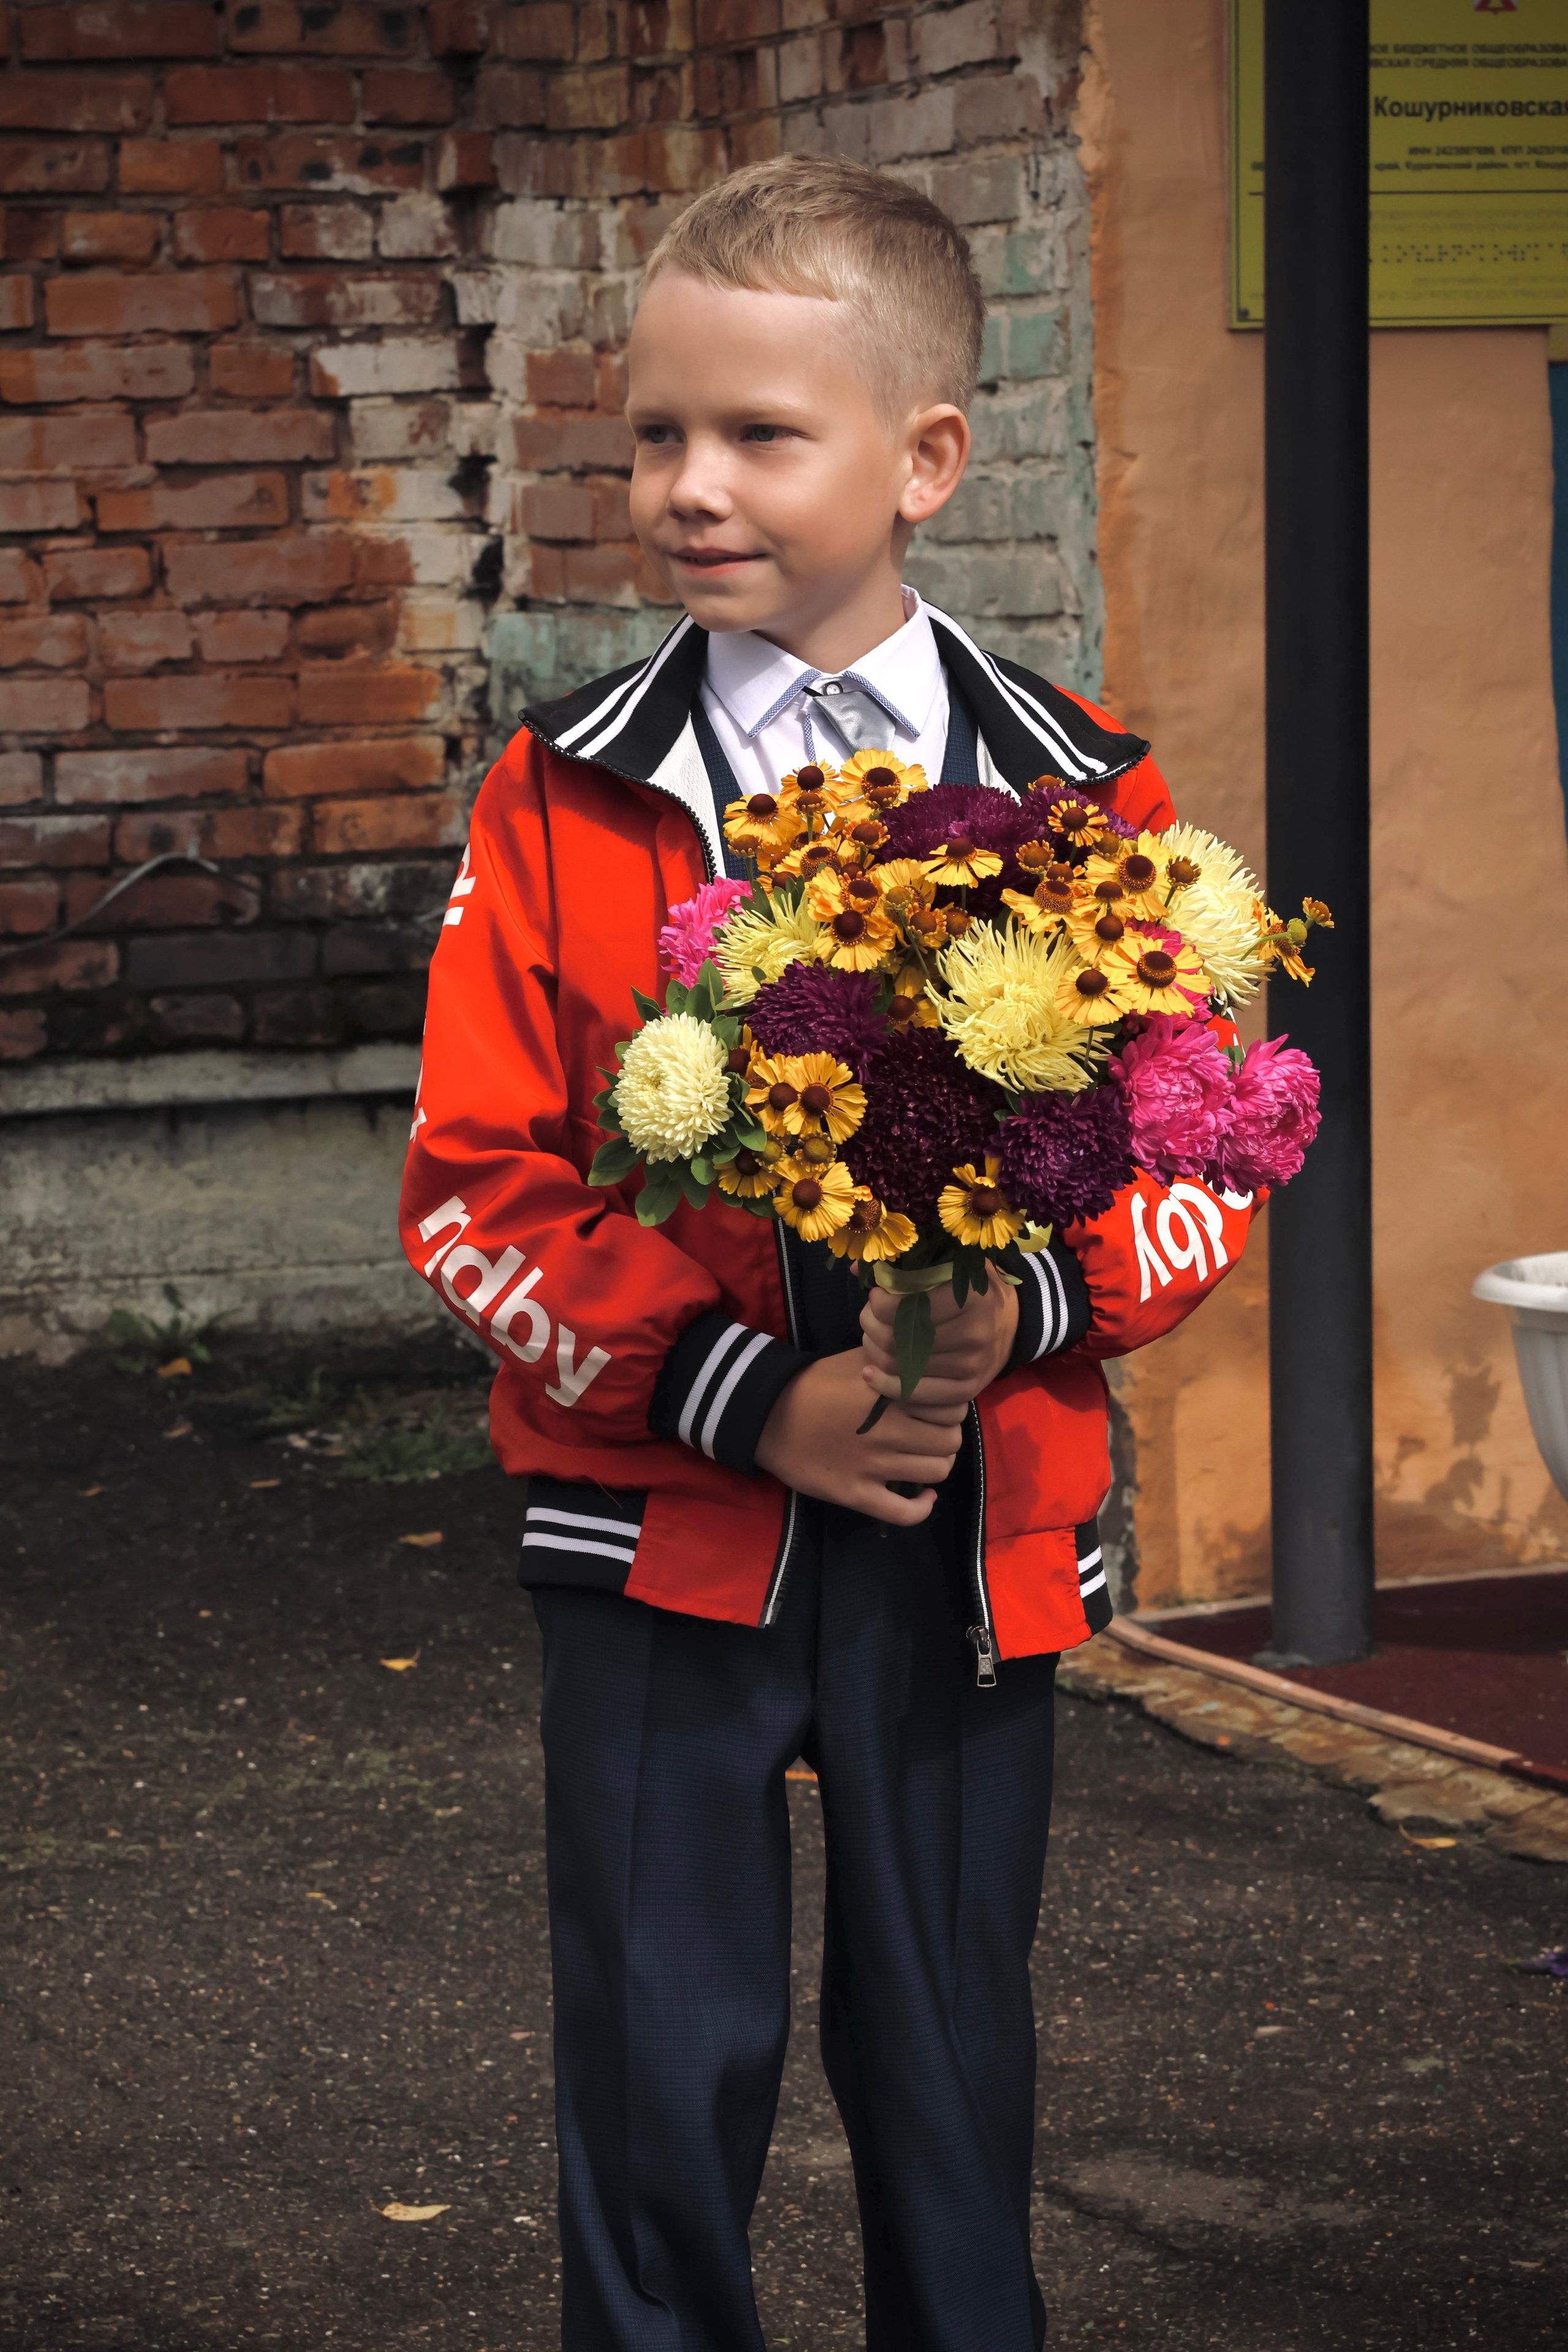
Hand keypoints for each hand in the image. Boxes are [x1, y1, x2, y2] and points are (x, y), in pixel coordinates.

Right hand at [754, 1348, 964, 1526]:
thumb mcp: (859, 1358)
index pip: (951, 1407)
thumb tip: (929, 1356)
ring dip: (936, 1465)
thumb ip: (896, 1357)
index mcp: (891, 1395)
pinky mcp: (856, 1494)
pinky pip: (905, 1513)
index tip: (938, 1409)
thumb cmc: (815, 1383)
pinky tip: (923, 1495)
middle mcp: (887, 1430)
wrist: (768, 1415)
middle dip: (946, 1437)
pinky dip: (923, 1507)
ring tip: (923, 1458)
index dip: (950, 1409)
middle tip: (932, 1433)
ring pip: (936, 1472)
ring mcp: (872, 1465)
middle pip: (949, 1442)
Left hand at [859, 1275, 1017, 1419]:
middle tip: (867, 1316)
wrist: (1009, 1323)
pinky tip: (871, 1374)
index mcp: (971, 1296)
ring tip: (871, 1337)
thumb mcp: (949, 1265)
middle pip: (900, 1338)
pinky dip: (887, 1386)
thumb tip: (856, 1267)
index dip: (880, 1302)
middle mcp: (974, 1333)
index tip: (875, 1295)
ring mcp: (971, 1365)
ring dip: (875, 1352)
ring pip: (902, 1366)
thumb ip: (907, 1263)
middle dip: (872, 1325)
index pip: (908, 1305)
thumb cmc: (970, 1289)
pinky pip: (917, 1395)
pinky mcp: (967, 1390)